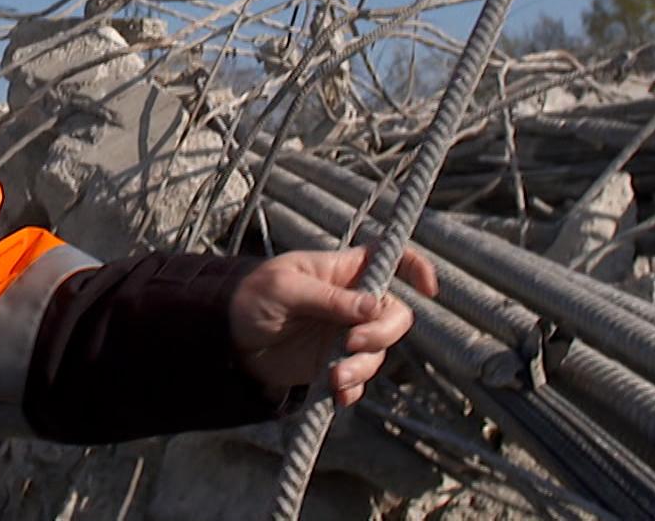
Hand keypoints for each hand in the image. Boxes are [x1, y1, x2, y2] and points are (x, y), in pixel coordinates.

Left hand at [229, 245, 436, 406]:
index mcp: (341, 272)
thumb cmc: (250, 298)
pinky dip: (352, 389)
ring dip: (362, 368)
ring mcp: (342, 335)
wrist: (225, 339)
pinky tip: (335, 394)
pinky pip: (357, 380)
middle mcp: (349, 303)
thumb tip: (373, 306)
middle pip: (394, 315)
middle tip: (353, 344)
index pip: (387, 260)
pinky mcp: (331, 363)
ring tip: (333, 377)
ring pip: (376, 352)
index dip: (413, 267)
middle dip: (383, 333)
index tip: (429, 287)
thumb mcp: (285, 290)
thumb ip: (329, 299)